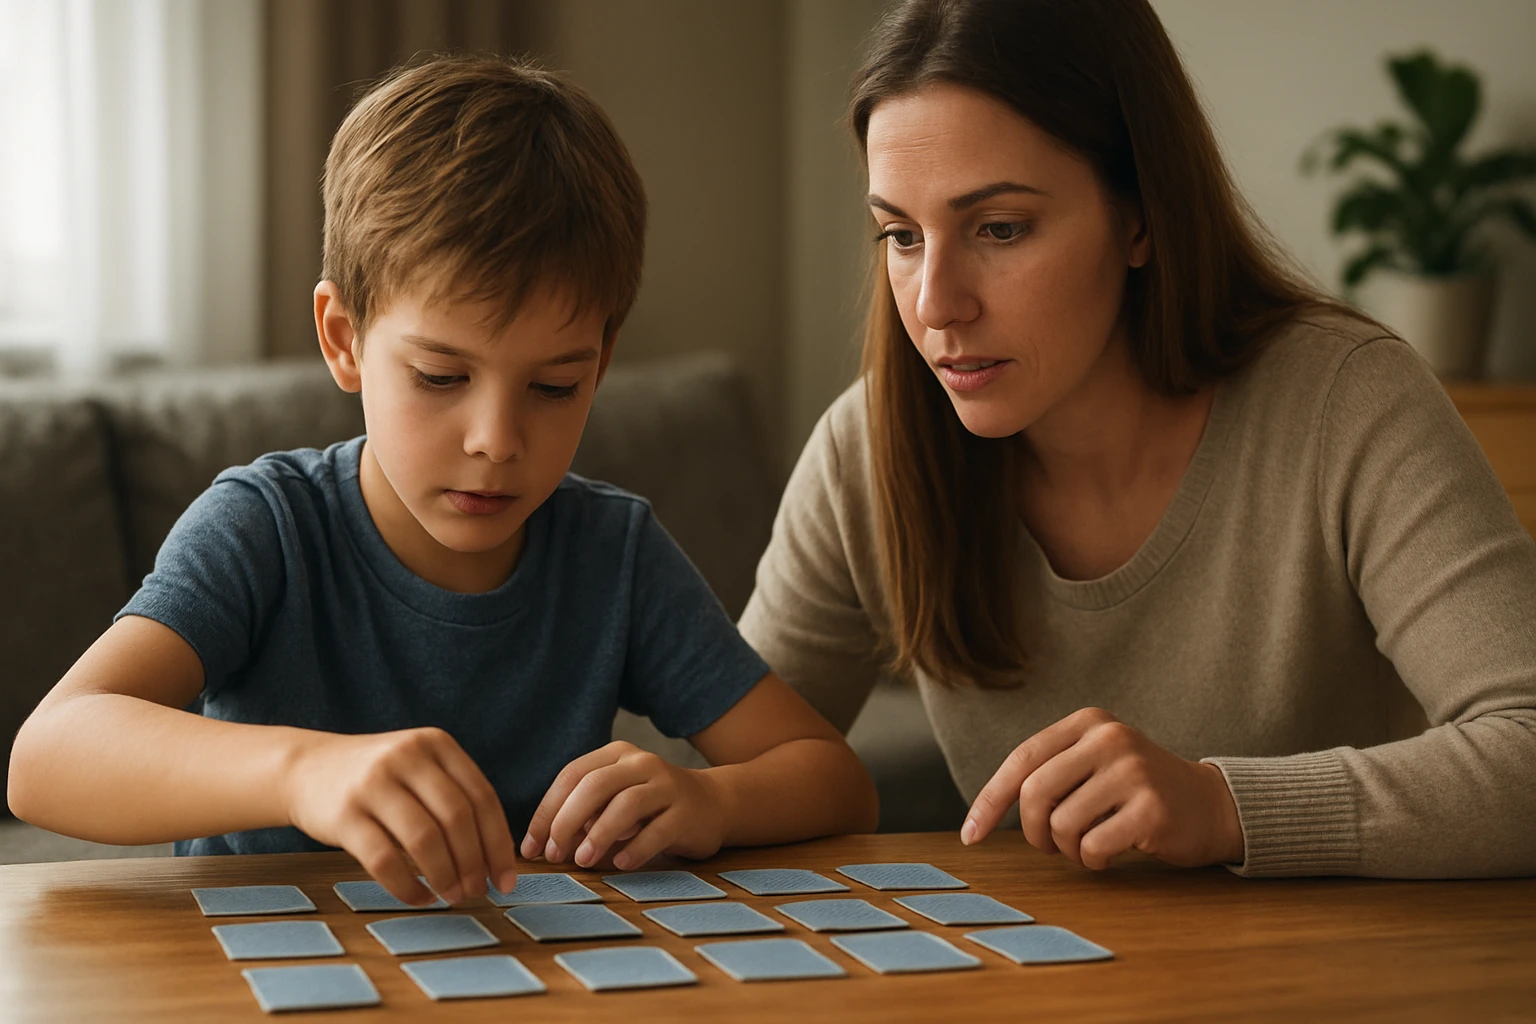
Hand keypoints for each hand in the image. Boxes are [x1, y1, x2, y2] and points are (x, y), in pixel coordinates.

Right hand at [283, 727, 518, 904]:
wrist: (305, 768)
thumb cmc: (376, 778)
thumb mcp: (418, 766)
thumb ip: (454, 795)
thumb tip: (498, 856)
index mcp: (435, 744)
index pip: (482, 797)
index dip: (499, 843)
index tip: (507, 878)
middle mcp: (406, 756)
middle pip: (457, 818)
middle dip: (474, 863)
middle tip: (478, 892)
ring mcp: (373, 783)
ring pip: (424, 840)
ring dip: (445, 876)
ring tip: (452, 896)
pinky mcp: (343, 814)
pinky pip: (384, 860)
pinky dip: (407, 886)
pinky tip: (419, 897)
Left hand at [521, 741, 726, 870]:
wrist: (713, 804)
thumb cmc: (651, 807)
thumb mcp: (615, 800)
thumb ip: (584, 815)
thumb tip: (544, 844)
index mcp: (616, 754)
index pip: (572, 775)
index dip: (547, 811)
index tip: (532, 846)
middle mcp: (641, 763)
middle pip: (595, 785)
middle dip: (567, 821)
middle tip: (554, 855)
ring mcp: (667, 785)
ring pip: (627, 803)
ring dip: (599, 834)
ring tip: (583, 861)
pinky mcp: (687, 812)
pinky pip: (658, 829)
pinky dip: (636, 848)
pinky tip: (621, 864)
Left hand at [962, 708, 1242, 869]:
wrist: (1211, 805)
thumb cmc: (1136, 792)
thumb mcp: (1094, 763)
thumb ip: (1048, 774)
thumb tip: (981, 815)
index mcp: (1088, 723)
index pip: (1022, 760)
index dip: (991, 800)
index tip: (972, 835)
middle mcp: (1109, 739)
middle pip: (1036, 794)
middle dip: (1033, 832)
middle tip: (1050, 845)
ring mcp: (1133, 772)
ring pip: (1062, 825)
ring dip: (1067, 849)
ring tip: (1088, 845)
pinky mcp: (1152, 809)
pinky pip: (1093, 847)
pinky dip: (1093, 861)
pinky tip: (1110, 853)